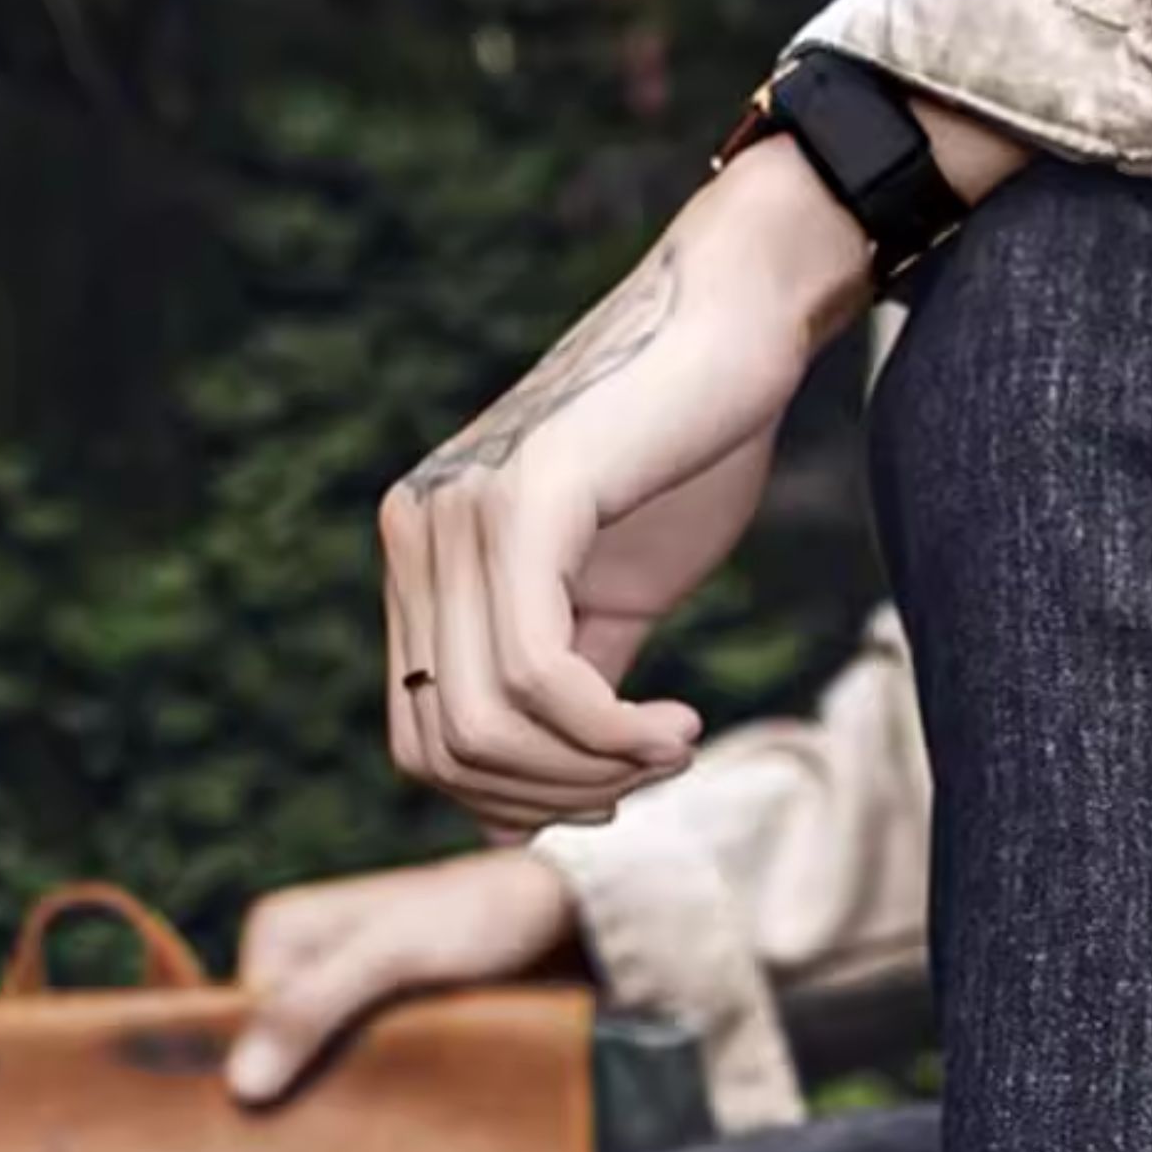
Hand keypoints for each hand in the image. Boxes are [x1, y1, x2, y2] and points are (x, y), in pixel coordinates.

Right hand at [226, 851, 581, 1106]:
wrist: (565, 912)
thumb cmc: (476, 918)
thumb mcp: (389, 958)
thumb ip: (311, 1009)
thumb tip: (240, 1086)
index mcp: (279, 932)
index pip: (235, 1029)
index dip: (250, 1083)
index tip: (265, 1139)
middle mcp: (304, 962)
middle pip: (275, 1051)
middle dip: (290, 1099)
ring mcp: (347, 994)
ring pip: (319, 1067)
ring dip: (334, 1106)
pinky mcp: (390, 1021)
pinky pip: (363, 1069)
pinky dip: (373, 1098)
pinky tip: (383, 1137)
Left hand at [381, 146, 874, 836]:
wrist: (735, 327)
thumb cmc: (682, 455)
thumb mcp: (610, 605)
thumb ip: (558, 703)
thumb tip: (516, 824)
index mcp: (422, 558)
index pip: (421, 741)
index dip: (515, 799)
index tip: (616, 793)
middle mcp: (416, 533)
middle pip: (443, 751)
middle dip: (557, 796)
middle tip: (652, 773)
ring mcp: (458, 514)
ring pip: (486, 726)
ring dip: (595, 771)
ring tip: (674, 747)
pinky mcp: (521, 502)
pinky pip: (538, 675)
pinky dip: (615, 734)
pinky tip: (678, 725)